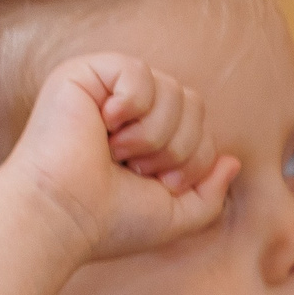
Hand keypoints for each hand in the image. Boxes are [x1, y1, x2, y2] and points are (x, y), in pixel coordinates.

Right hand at [0, 53, 240, 264]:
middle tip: (137, 169)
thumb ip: (209, 193)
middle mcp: (123, 112)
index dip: (193, 157)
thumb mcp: (175, 216)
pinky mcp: (81, 75)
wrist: (62, 216)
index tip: (158, 184)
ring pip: (171, 89)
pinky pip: (137, 72)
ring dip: (153, 132)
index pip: (197, 125)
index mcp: (141, 139)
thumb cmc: (107, 222)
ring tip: (117, 153)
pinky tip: (104, 124)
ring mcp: (102, 91)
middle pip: (191, 102)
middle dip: (177, 145)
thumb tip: (231, 161)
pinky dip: (131, 103)